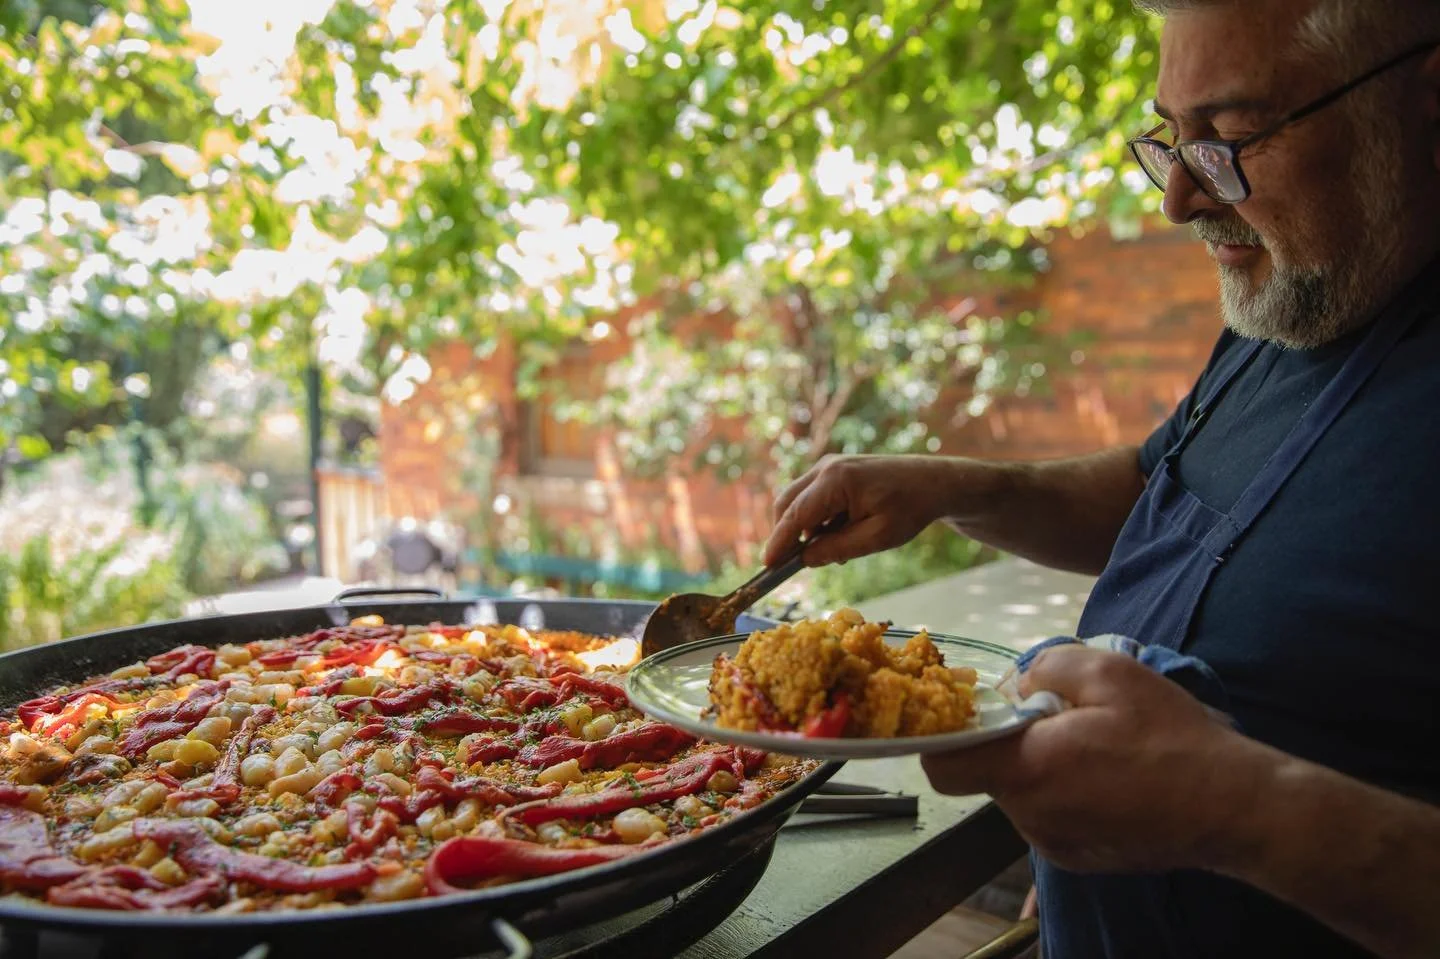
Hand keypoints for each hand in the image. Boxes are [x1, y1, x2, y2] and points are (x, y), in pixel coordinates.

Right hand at [764, 455, 976, 566]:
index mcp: (837, 480)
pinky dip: (816, 519)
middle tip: (799, 564)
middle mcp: (826, 467)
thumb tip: (804, 559)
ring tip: (840, 546)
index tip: (767, 565)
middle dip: (787, 535)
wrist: (932, 481)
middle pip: (787, 505)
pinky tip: (843, 531)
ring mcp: (828, 465)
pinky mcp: (833, 470)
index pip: (796, 515)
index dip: (779, 542)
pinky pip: (811, 497)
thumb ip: (838, 548)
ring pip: (796, 501)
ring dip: (805, 528)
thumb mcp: (877, 537)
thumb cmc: (910, 508)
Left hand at [921, 646, 1268, 874]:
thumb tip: (1015, 687)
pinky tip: (1112, 775)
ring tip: (1099, 745)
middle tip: (1066, 716)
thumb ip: (1043, 669)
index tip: (974, 712)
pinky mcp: (1079, 858)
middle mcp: (1031, 817)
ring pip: (1025, 791)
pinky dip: (1067, 790)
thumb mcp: (1107, 672)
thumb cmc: (1170, 737)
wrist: (1232, 807)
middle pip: (991, 771)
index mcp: (1028, 772)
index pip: (944, 766)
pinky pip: (1052, 814)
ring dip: (1045, 764)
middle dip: (1015, 739)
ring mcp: (1055, 844)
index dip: (946, 736)